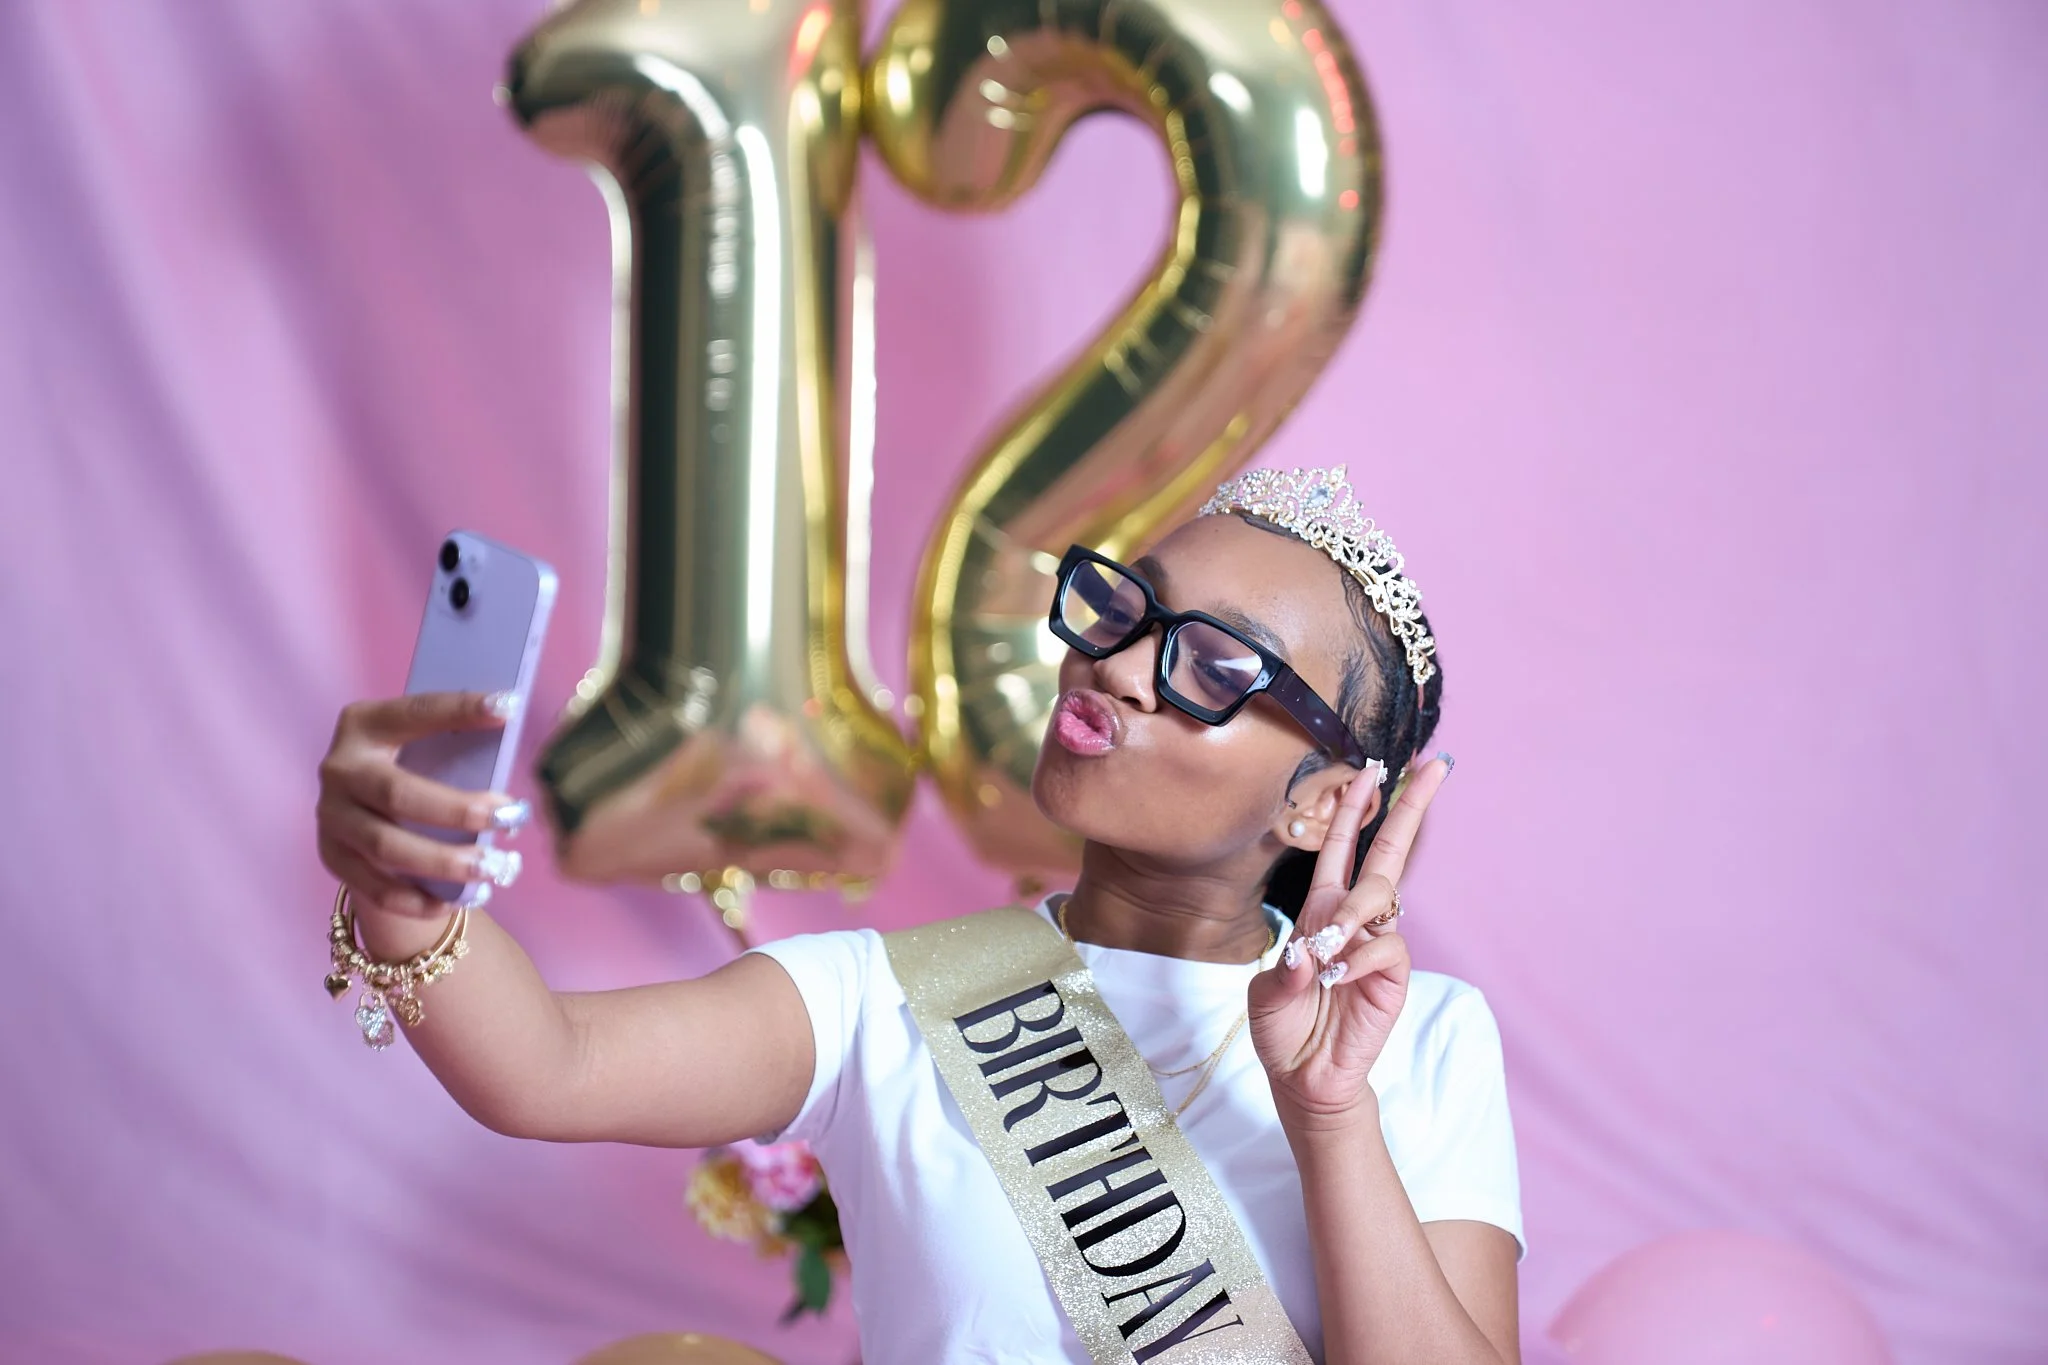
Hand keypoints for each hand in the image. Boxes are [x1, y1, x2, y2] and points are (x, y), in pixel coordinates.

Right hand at [314, 690, 531, 922]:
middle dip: (459, 809)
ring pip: (387, 846)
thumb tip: (512, 752)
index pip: (414, 713)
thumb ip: (457, 749)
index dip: (459, 709)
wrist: (369, 815)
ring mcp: (331, 816)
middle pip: (398, 793)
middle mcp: (340, 768)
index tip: (509, 706)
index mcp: (364, 725)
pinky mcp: (332, 857)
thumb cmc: (417, 770)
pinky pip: (377, 888)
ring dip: (445, 861)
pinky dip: (421, 899)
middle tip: (510, 817)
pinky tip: (463, 897)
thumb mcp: (428, 749)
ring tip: (494, 868)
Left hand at [1247, 754, 1451, 1130]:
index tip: (1370, 769)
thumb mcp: (1265, 996)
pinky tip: (1338, 980)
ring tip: (1328, 948)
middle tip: (1433, 766)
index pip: (1342, 848)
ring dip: (1353, 911)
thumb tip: (1312, 950)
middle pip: (1388, 853)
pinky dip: (1359, 958)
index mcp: (1321, 910)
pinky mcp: (1393, 975)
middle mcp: (1354, 919)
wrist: (1303, 1077)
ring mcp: (1378, 945)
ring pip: (1379, 897)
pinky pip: (1386, 948)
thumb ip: (1283, 972)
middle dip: (1409, 807)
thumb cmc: (1283, 1029)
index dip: (1354, 808)